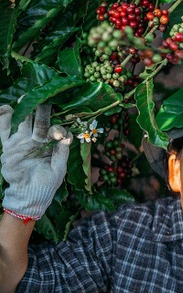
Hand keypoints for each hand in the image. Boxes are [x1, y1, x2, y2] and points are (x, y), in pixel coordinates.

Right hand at [0, 104, 71, 220]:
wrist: (29, 194)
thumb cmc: (47, 182)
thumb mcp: (59, 168)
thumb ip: (62, 152)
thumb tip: (67, 136)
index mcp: (50, 144)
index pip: (53, 130)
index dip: (56, 127)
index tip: (58, 131)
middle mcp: (35, 139)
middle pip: (38, 121)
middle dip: (41, 110)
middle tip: (44, 97)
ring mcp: (21, 142)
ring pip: (22, 122)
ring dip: (24, 109)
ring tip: (26, 97)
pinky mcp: (8, 147)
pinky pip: (3, 131)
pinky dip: (3, 119)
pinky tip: (6, 108)